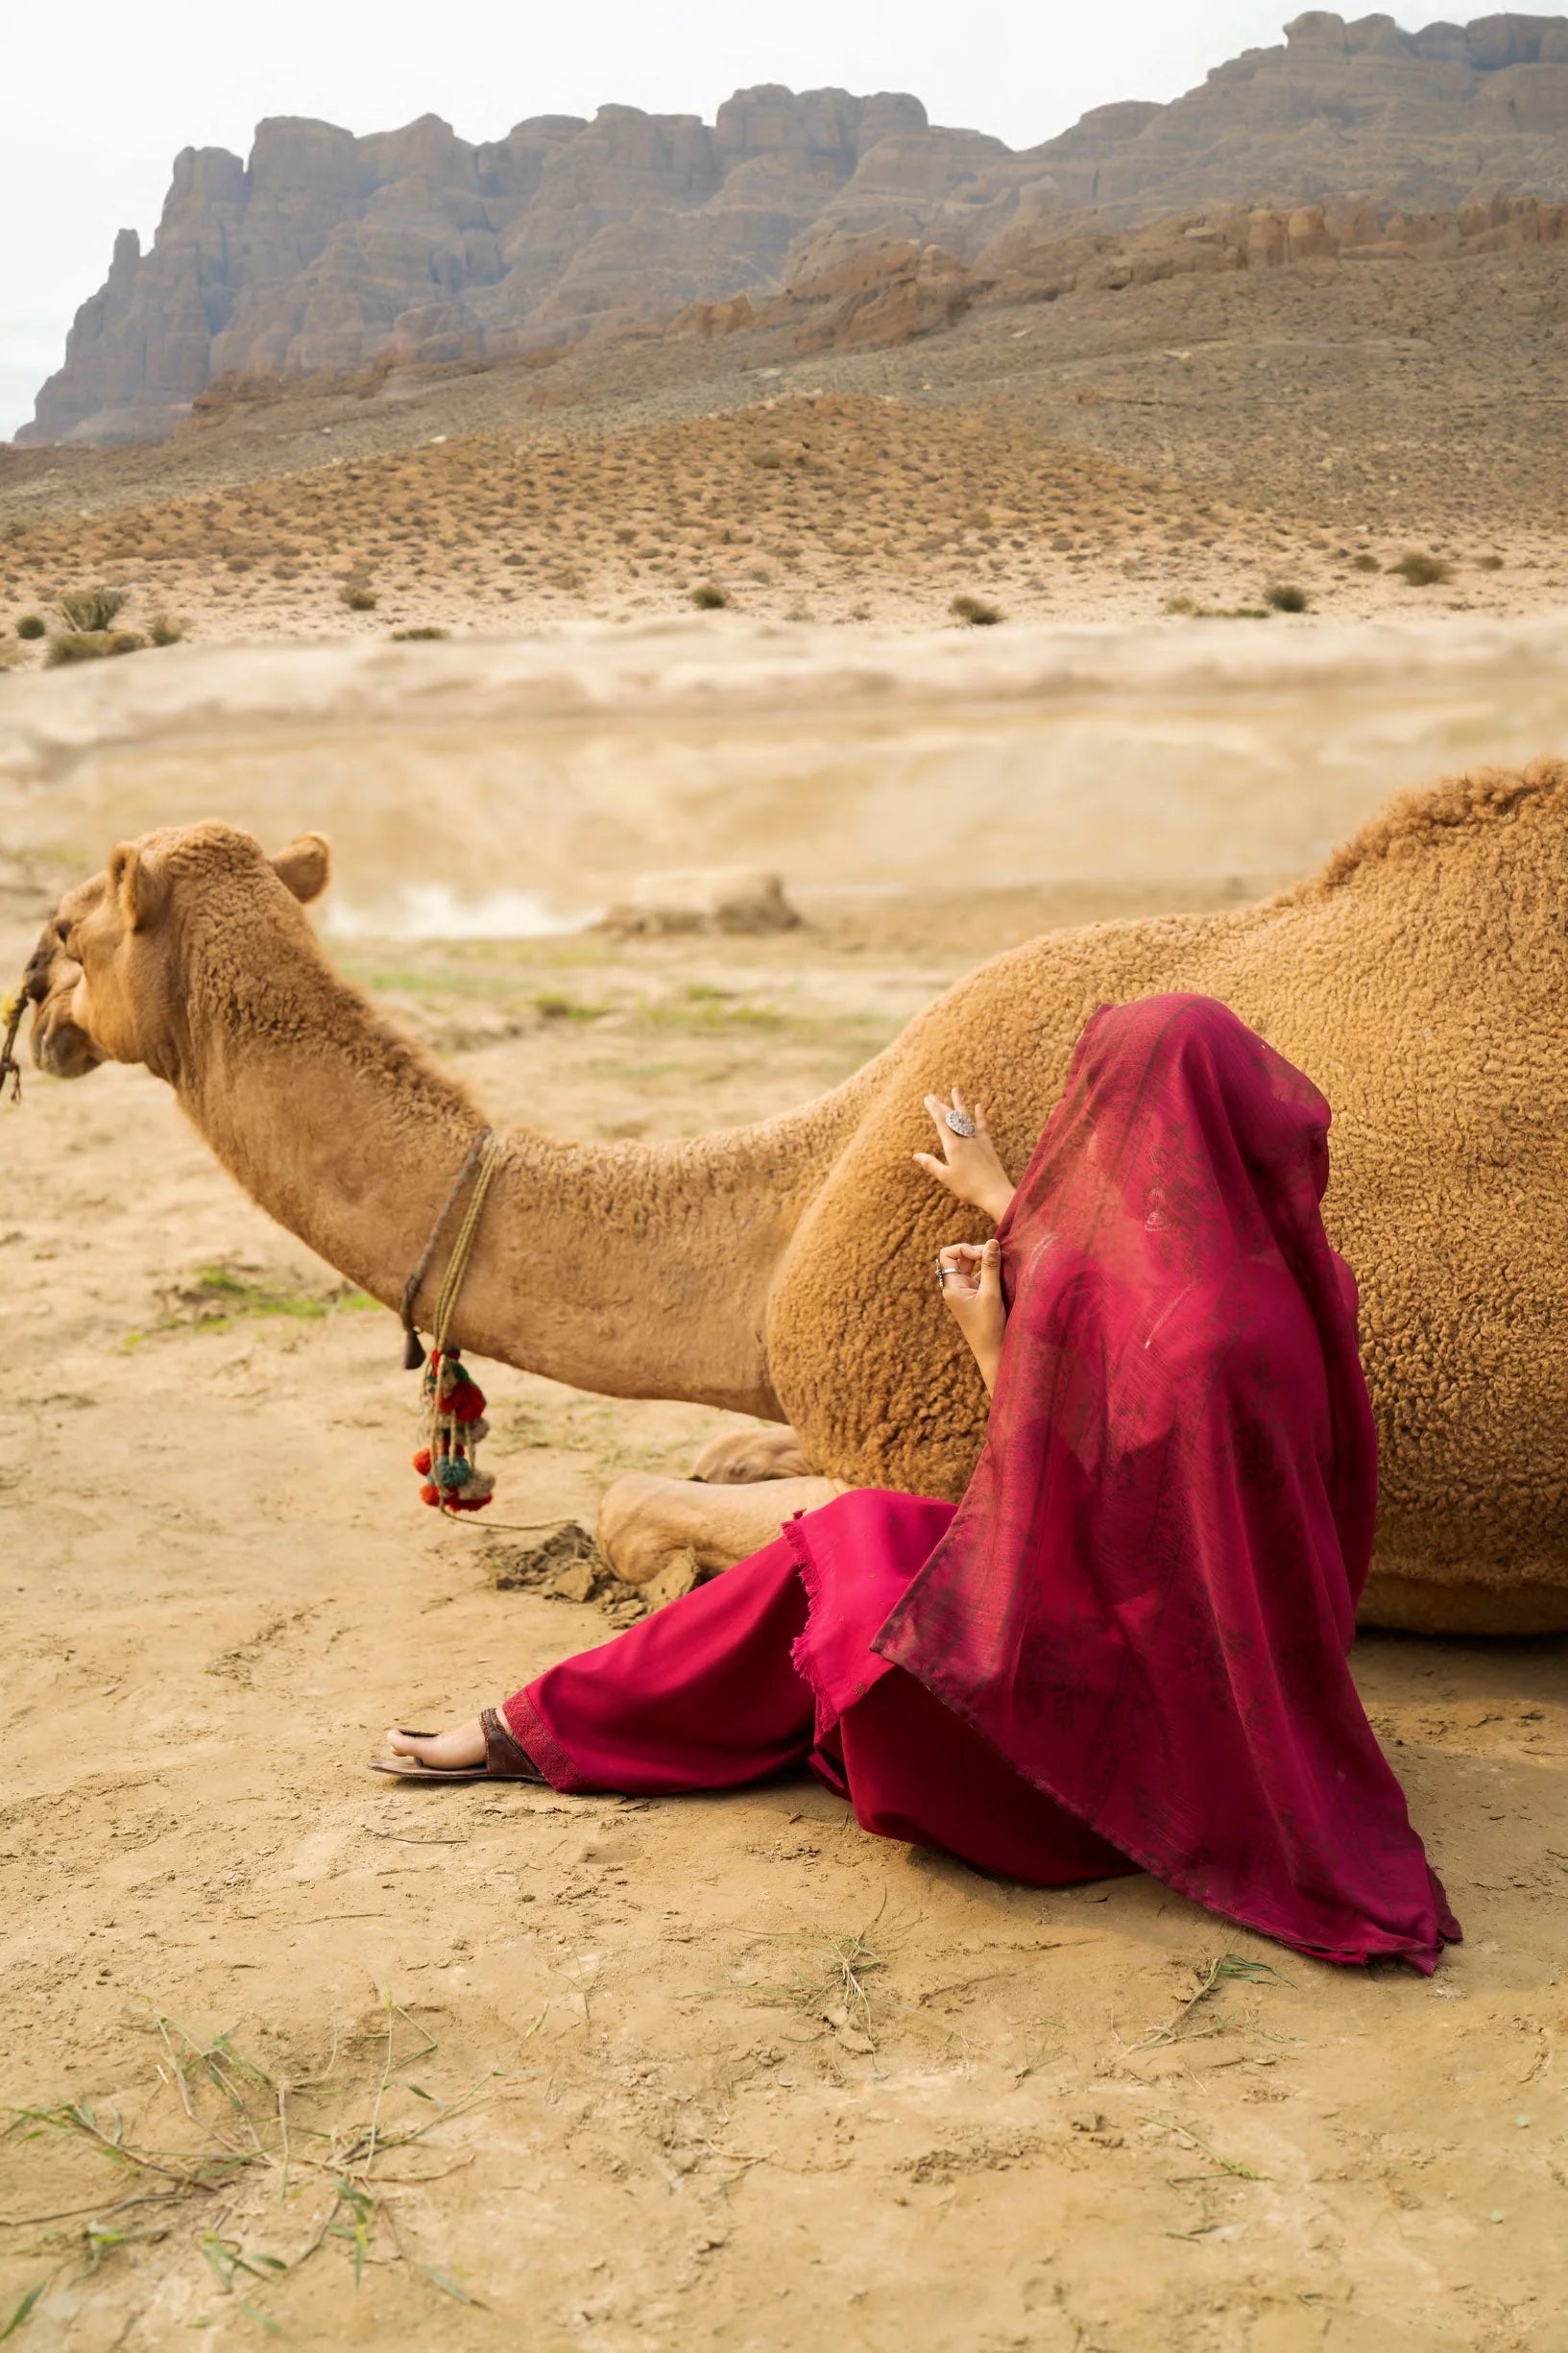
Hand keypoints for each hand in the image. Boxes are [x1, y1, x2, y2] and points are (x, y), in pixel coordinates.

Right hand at [914, 1087, 1013, 1223]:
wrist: (995, 1193)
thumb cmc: (968, 1188)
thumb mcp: (946, 1177)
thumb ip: (931, 1164)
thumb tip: (915, 1155)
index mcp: (953, 1146)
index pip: (941, 1123)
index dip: (934, 1109)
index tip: (927, 1098)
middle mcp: (965, 1139)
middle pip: (951, 1118)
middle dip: (941, 1105)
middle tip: (933, 1094)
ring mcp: (977, 1140)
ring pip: (966, 1118)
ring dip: (960, 1104)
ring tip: (956, 1090)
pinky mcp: (987, 1145)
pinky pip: (982, 1126)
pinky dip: (980, 1115)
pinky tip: (978, 1106)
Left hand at [937, 1238, 1007, 1393]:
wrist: (993, 1354)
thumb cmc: (989, 1327)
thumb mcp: (991, 1294)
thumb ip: (991, 1266)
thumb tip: (992, 1241)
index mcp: (951, 1287)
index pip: (947, 1254)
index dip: (964, 1248)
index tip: (982, 1254)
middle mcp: (956, 1288)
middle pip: (961, 1258)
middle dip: (979, 1252)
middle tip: (997, 1256)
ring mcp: (967, 1292)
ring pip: (974, 1267)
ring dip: (987, 1263)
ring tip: (1003, 1265)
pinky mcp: (979, 1298)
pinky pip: (982, 1277)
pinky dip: (992, 1273)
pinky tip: (1006, 1275)